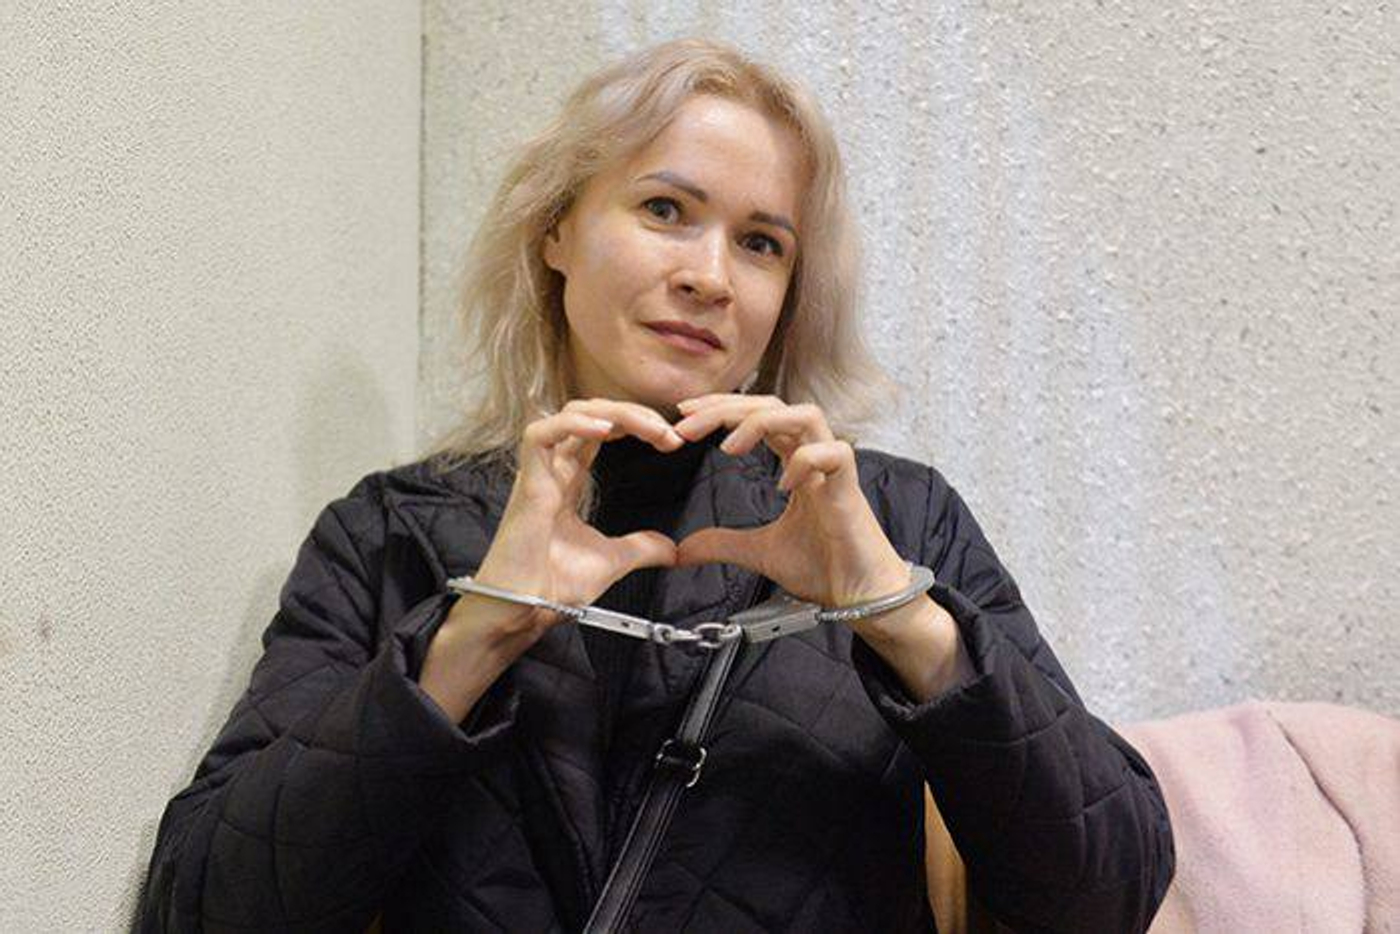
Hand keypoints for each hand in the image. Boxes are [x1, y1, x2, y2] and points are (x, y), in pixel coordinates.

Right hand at [434, 399, 684, 649]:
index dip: (637, 426)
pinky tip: (606, 430)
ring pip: (570, 414)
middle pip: (591, 414)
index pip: (602, 431)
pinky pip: (539, 435)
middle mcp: (553, 469)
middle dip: (634, 414)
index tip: (672, 442)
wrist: (524, 612)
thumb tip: (672, 549)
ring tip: (651, 429)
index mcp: (569, 480)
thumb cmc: (551, 586)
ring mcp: (539, 474)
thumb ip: (641, 548)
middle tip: (671, 434)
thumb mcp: (613, 560)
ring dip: (615, 413)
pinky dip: (573, 424)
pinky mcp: (527, 485)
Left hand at [670, 394, 913, 609]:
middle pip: (773, 406)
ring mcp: (834, 470)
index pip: (758, 415)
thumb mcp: (759, 552)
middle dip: (726, 407)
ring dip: (763, 423)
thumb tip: (684, 549)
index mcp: (795, 462)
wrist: (861, 597)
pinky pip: (834, 454)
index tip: (684, 417)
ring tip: (729, 447)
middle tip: (686, 422)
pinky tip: (782, 485)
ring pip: (807, 414)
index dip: (721, 409)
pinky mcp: (850, 490)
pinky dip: (805, 462)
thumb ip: (723, 543)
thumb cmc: (825, 567)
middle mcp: (815, 457)